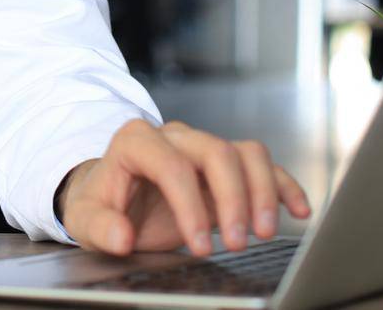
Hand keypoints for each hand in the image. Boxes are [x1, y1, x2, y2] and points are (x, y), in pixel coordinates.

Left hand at [55, 119, 310, 256]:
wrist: (110, 196)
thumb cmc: (100, 205)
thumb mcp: (85, 219)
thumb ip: (100, 227)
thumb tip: (121, 236)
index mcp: (136, 141)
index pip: (171, 165)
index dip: (190, 205)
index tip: (200, 246)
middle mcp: (174, 137)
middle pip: (216, 152)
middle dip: (233, 199)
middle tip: (238, 243)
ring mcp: (202, 147)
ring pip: (245, 152)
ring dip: (263, 191)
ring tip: (263, 232)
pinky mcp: (225, 165)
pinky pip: (262, 163)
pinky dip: (283, 184)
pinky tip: (297, 210)